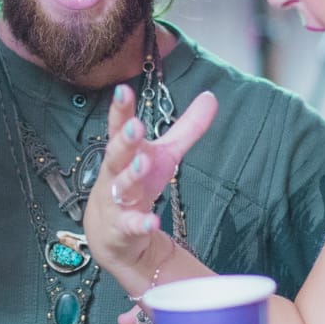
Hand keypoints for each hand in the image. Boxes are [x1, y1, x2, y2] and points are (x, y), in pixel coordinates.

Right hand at [82, 85, 217, 285]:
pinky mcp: (123, 228)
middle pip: (116, 154)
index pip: (119, 127)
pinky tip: (153, 221)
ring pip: (122, 187)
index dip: (120, 109)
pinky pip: (131, 225)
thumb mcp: (165, 155)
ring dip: (132, 176)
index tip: (123, 89)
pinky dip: (141, 223)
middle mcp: (116, 173)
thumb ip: (187, 128)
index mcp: (125, 152)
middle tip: (135, 125)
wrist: (113, 233)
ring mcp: (117, 201)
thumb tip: (211, 96)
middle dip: (125, 140)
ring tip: (143, 164)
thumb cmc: (139, 184)